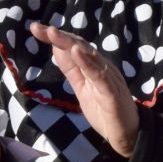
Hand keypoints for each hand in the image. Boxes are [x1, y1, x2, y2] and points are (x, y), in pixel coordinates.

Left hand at [29, 23, 139, 158]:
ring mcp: (109, 78)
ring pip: (90, 56)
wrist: (126, 134)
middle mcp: (103, 67)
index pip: (75, 46)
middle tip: (39, 27)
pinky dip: (88, 63)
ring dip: (71, 44)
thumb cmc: (104, 110)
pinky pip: (100, 76)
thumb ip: (71, 69)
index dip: (56, 37)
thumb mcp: (81, 87)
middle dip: (59, 36)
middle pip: (81, 46)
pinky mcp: (112, 92)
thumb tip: (56, 48)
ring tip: (53, 33)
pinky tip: (77, 52)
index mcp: (95, 66)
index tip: (35, 28)